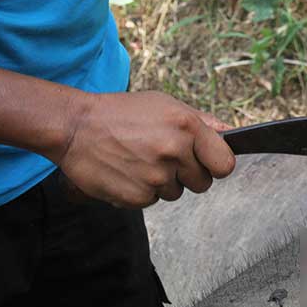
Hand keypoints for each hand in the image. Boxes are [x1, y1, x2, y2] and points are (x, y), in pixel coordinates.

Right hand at [51, 91, 235, 207]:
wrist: (76, 127)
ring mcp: (155, 176)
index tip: (208, 163)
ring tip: (140, 160)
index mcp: (187, 126)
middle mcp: (174, 151)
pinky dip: (141, 191)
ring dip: (163, 183)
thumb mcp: (166, 105)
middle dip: (188, 175)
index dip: (216, 165)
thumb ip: (202, 122)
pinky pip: (152, 201)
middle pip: (202, 183)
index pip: (225, 163)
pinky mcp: (137, 196)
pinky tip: (127, 171)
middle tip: (163, 158)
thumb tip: (230, 133)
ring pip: (176, 193)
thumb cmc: (122, 113)